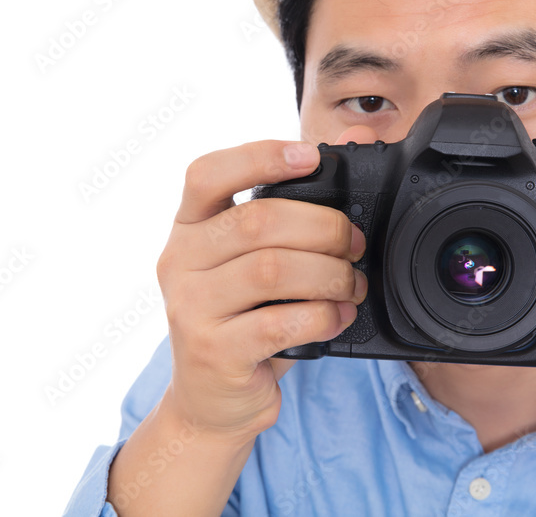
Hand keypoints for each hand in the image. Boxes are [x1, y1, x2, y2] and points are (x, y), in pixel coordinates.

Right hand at [155, 136, 368, 443]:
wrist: (211, 399)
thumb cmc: (242, 319)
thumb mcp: (257, 261)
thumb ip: (296, 205)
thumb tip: (356, 135)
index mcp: (189, 227)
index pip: (207, 173)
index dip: (260, 157)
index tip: (310, 158)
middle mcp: (179, 262)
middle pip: (257, 222)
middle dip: (323, 227)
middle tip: (354, 244)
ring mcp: (191, 309)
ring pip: (272, 270)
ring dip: (330, 274)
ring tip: (352, 284)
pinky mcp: (214, 352)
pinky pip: (280, 322)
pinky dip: (323, 316)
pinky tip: (339, 316)